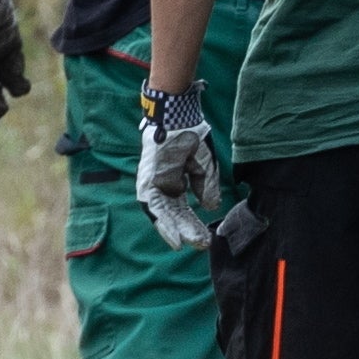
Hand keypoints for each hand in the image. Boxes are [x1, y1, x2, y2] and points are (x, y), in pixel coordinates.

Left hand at [136, 88, 221, 249]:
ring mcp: (152, 183)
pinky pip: (152, 206)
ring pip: (161, 213)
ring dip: (173, 229)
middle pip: (173, 213)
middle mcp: (162, 185)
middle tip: (202, 243)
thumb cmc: (190, 135)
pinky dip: (162, 221)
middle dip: (187, 229)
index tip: (205, 238)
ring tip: (185, 244)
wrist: (178, 115)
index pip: (183, 209)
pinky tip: (174, 234)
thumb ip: (206, 186)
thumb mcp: (204, 165)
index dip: (193, 224)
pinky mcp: (146, 180)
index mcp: (175, 182)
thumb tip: (211, 207)